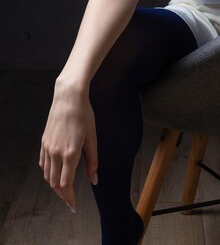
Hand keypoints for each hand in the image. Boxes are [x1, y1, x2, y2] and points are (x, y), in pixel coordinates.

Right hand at [39, 80, 97, 212]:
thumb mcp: (92, 137)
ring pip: (47, 175)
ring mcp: (48, 147)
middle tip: (70, 202)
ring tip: (64, 190)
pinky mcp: (44, 141)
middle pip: (55, 184)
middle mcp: (56, 153)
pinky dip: (48, 173)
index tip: (74, 206)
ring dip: (55, 186)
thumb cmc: (84, 115)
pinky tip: (55, 173)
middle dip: (63, 196)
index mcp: (70, 153)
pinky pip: (43, 164)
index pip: (66, 184)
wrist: (69, 97)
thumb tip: (94, 180)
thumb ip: (93, 160)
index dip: (70, 198)